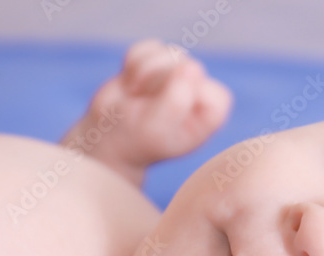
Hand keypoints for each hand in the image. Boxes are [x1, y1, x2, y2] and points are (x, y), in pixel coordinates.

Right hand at [78, 40, 232, 172]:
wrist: (109, 137)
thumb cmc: (137, 140)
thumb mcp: (156, 128)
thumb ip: (176, 101)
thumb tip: (193, 66)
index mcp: (210, 116)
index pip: (215, 94)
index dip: (187, 97)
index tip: (165, 110)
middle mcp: (200, 94)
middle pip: (188, 67)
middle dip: (157, 82)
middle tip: (142, 104)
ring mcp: (180, 76)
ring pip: (170, 53)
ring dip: (143, 72)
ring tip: (136, 94)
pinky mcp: (160, 62)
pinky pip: (151, 47)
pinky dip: (133, 62)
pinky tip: (131, 84)